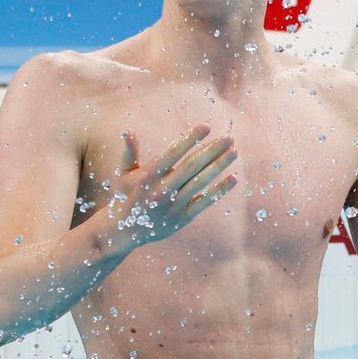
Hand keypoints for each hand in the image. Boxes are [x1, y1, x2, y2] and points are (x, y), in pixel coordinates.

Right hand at [108, 124, 236, 248]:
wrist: (123, 232)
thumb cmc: (126, 196)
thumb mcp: (124, 174)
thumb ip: (130, 152)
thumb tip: (129, 131)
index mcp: (148, 175)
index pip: (172, 153)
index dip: (190, 139)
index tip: (206, 126)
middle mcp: (161, 189)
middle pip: (191, 166)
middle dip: (212, 150)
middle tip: (229, 137)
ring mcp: (173, 205)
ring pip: (200, 182)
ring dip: (219, 166)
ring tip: (234, 152)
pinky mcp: (182, 218)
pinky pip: (204, 202)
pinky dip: (219, 190)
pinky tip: (233, 178)